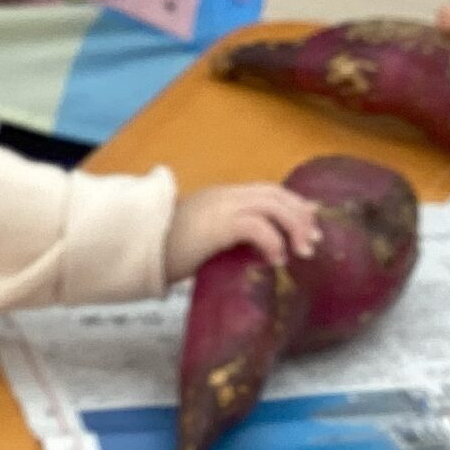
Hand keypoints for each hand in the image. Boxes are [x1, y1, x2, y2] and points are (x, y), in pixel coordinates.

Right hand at [165, 182, 323, 283]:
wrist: (134, 247)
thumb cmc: (162, 249)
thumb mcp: (200, 240)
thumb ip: (223, 238)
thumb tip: (246, 254)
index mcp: (222, 197)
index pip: (267, 190)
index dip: (293, 203)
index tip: (312, 218)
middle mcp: (224, 196)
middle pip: (275, 194)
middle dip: (300, 215)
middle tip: (315, 240)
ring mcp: (221, 207)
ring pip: (272, 204)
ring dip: (294, 226)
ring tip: (303, 251)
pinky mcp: (217, 224)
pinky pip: (256, 226)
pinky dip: (273, 241)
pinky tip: (278, 259)